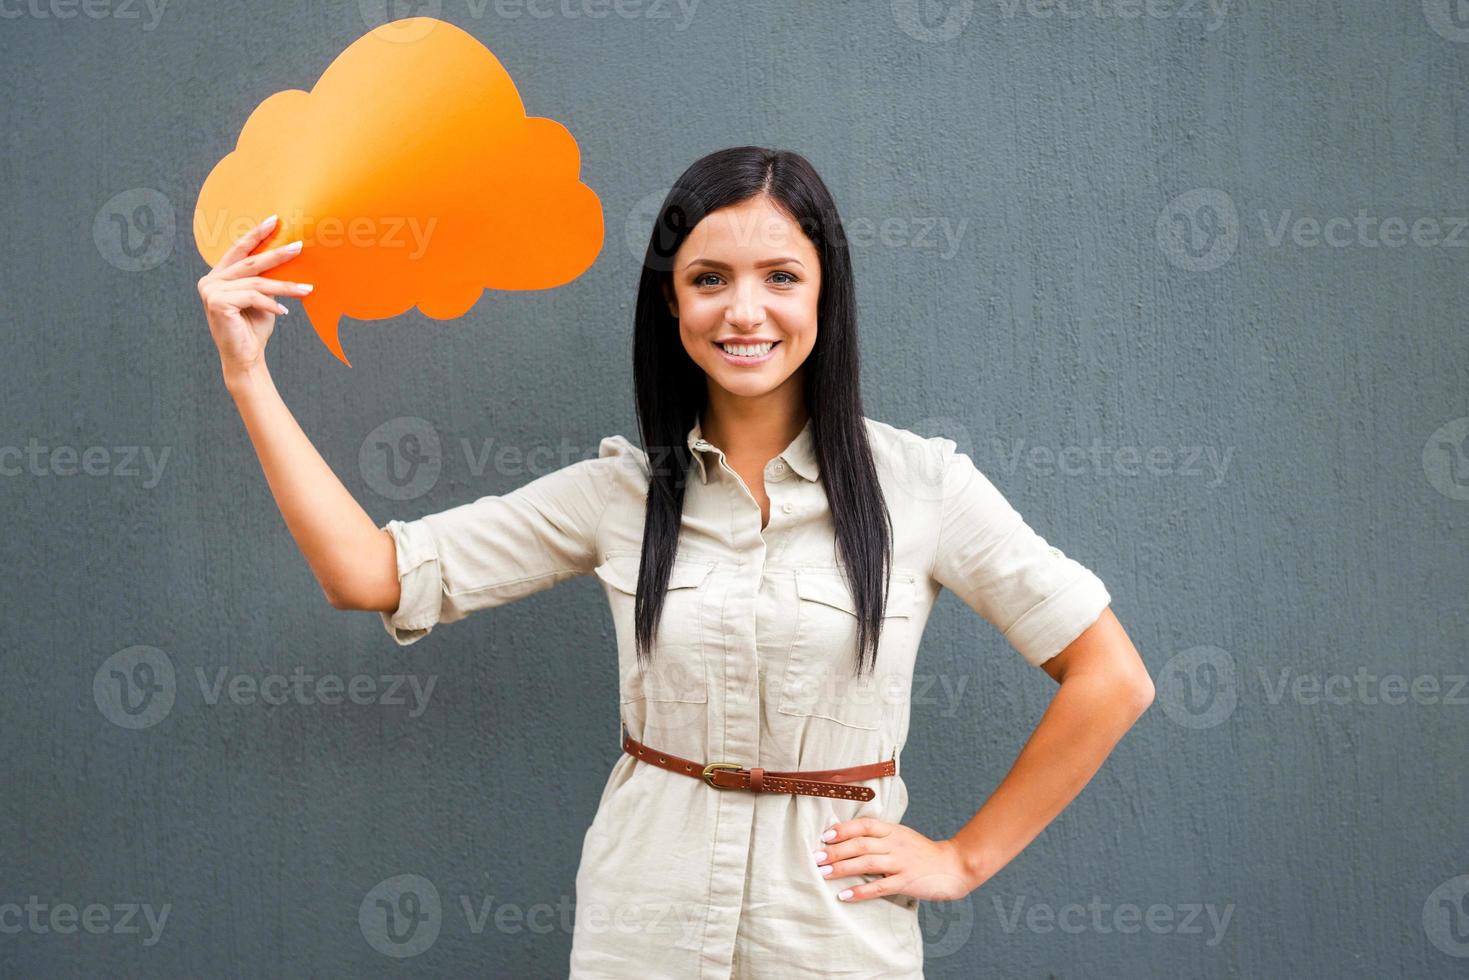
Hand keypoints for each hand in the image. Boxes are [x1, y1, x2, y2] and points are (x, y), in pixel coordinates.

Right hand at [196, 214, 312, 384]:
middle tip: (299, 247)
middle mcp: (210, 280)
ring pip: (256, 282)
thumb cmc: (254, 328)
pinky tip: (284, 312)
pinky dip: (271, 304)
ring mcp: (210, 291)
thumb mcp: (261, 297)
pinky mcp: (217, 303)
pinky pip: (252, 297)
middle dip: (277, 254)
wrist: (245, 358)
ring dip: (285, 286)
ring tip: (307, 289)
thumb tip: (287, 255)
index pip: (239, 250)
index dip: (256, 234)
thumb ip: (265, 279)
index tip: (275, 220)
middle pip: (250, 262)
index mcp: (218, 275)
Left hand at [814, 817, 983, 902]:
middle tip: (815, 857)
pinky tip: (844, 895)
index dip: (843, 829)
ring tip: (822, 873)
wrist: (954, 865)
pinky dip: (860, 891)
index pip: (864, 825)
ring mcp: (901, 863)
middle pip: (860, 844)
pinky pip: (880, 886)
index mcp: (893, 831)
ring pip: (866, 863)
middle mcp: (895, 844)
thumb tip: (849, 839)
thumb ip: (880, 837)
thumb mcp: (902, 837)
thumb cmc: (923, 853)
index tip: (824, 836)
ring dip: (842, 868)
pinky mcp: (907, 881)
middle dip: (835, 850)